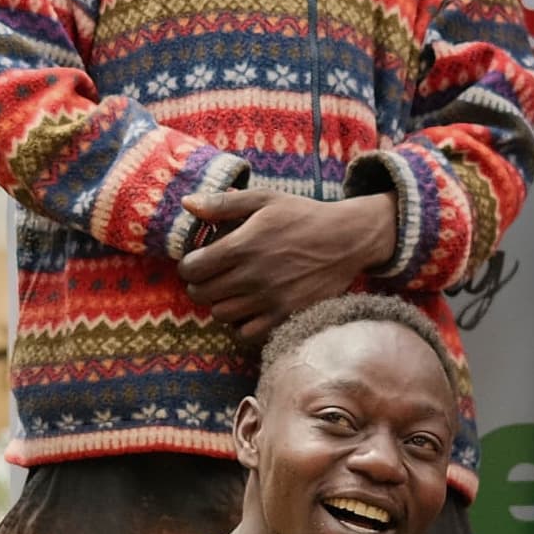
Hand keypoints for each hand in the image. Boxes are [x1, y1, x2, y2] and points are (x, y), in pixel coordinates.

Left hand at [175, 187, 396, 339]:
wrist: (347, 240)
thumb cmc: (302, 216)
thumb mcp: (264, 199)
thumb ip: (223, 203)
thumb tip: (186, 203)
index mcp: (244, 245)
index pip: (193, 268)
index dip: (188, 267)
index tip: (196, 262)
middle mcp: (254, 275)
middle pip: (202, 294)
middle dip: (200, 285)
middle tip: (210, 277)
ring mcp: (270, 299)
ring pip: (221, 314)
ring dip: (219, 303)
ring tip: (230, 291)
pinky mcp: (286, 315)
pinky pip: (246, 333)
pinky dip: (240, 324)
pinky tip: (247, 309)